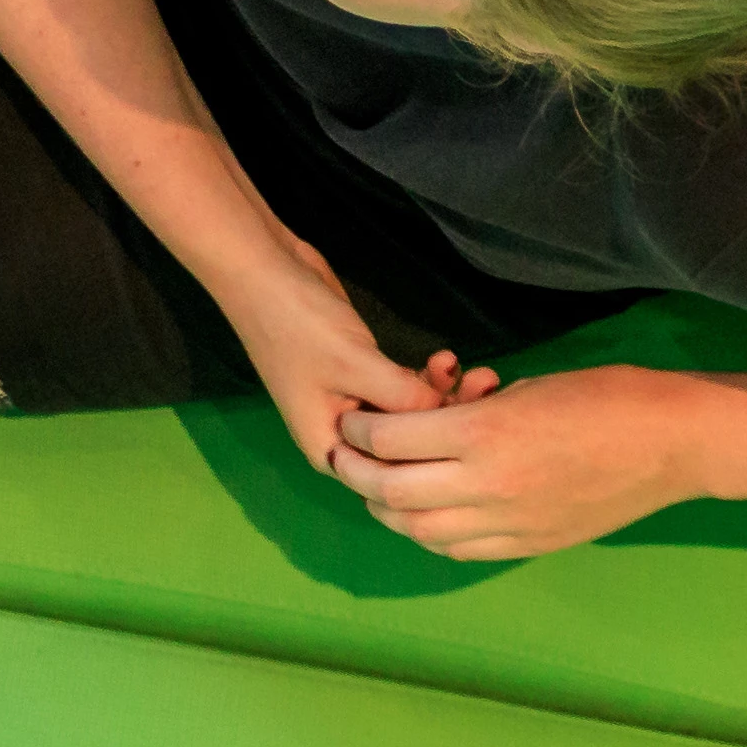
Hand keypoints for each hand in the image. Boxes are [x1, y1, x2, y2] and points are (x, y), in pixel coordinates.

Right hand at [232, 274, 469, 481]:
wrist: (262, 269)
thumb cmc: (299, 326)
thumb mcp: (357, 367)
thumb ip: (407, 401)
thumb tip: (454, 419)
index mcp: (331, 448)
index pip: (393, 477)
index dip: (436, 460)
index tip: (476, 436)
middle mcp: (342, 434)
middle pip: (406, 445)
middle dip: (448, 421)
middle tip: (483, 390)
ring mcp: (352, 403)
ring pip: (409, 415)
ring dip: (444, 395)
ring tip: (475, 371)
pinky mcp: (363, 374)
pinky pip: (404, 389)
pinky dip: (427, 378)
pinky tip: (445, 358)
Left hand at [327, 364, 680, 562]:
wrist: (672, 443)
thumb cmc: (603, 396)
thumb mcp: (524, 388)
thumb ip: (467, 414)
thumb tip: (425, 427)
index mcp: (484, 432)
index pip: (390, 440)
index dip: (360, 430)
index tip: (351, 420)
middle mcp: (488, 484)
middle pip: (391, 491)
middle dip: (356, 473)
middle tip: (346, 457)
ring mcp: (510, 523)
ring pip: (419, 530)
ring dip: (387, 510)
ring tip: (376, 488)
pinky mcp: (530, 546)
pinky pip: (460, 550)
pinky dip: (428, 534)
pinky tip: (423, 515)